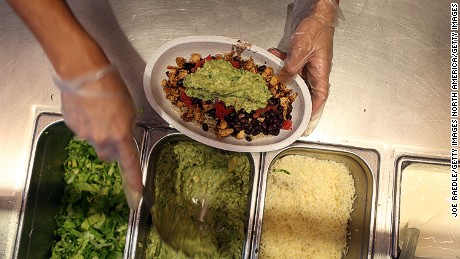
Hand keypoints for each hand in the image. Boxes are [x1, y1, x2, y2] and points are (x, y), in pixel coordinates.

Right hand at [57, 66, 142, 208]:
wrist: (83, 73)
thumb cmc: (111, 86)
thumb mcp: (128, 108)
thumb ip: (126, 128)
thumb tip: (122, 136)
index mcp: (120, 135)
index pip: (129, 162)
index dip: (134, 178)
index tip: (137, 190)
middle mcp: (102, 139)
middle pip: (107, 155)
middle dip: (111, 148)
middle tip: (112, 132)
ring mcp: (84, 134)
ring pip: (93, 142)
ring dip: (97, 133)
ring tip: (97, 112)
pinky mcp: (71, 126)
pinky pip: (82, 131)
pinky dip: (86, 124)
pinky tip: (87, 109)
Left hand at [271, 0, 342, 134]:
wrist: (316, 9)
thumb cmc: (316, 27)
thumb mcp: (302, 49)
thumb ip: (292, 67)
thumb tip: (283, 82)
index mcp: (321, 71)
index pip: (320, 96)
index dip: (313, 109)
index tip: (305, 119)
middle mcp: (315, 69)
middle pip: (305, 89)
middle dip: (292, 96)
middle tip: (279, 104)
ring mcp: (307, 61)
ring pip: (294, 76)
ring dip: (282, 76)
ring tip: (270, 77)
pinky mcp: (300, 53)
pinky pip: (289, 63)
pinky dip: (280, 62)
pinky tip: (273, 56)